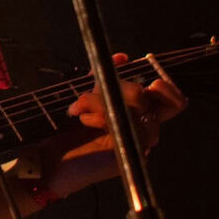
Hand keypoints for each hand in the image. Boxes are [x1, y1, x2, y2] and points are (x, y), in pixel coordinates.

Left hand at [41, 53, 187, 196]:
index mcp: (138, 117)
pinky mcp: (129, 155)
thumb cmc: (64, 133)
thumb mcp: (85, 99)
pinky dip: (100, 114)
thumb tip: (122, 57)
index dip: (166, 85)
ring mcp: (138, 144)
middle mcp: (143, 131)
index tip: (146, 71)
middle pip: (159, 99)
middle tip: (99, 90)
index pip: (171, 101)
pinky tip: (83, 119)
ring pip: (139, 107)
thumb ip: (101, 78)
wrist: (47, 162)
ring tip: (78, 107)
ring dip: (102, 100)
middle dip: (127, 86)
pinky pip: (126, 123)